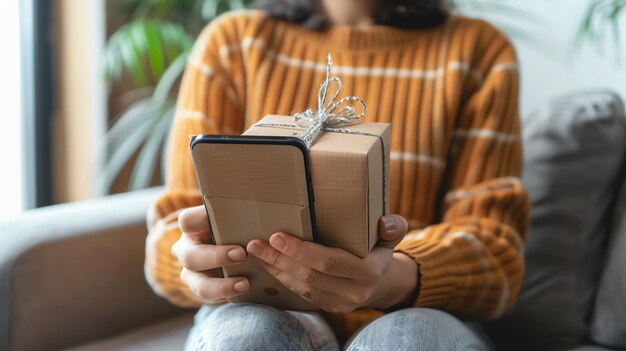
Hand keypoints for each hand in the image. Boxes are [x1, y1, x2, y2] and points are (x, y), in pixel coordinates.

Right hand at [171, 205, 248, 303]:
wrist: (234, 248)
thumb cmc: (233, 226)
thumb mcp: (232, 216)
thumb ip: (236, 211)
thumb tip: (257, 197)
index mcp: (192, 228)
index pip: (187, 221)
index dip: (200, 220)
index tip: (220, 221)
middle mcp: (187, 249)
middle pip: (190, 256)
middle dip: (216, 257)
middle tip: (241, 254)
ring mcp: (191, 272)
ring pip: (197, 283)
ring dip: (220, 285)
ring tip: (244, 284)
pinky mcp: (201, 288)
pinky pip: (209, 296)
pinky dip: (226, 294)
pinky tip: (244, 290)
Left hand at [247, 215, 417, 312]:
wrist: (383, 282)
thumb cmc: (380, 249)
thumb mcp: (391, 235)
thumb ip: (393, 227)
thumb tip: (384, 222)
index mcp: (368, 271)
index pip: (328, 262)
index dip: (301, 251)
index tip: (277, 236)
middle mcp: (354, 291)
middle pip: (309, 276)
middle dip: (279, 259)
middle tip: (256, 243)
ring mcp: (340, 303)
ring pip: (301, 287)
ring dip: (275, 269)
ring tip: (256, 252)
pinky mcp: (328, 307)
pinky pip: (301, 294)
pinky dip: (281, 278)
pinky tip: (267, 264)